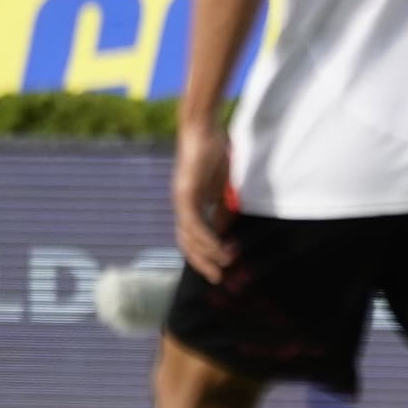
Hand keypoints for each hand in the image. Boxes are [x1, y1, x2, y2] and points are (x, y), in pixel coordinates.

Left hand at [171, 124, 237, 285]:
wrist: (203, 130)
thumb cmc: (214, 153)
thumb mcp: (221, 188)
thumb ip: (220, 209)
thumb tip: (223, 232)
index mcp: (189, 205)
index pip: (192, 238)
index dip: (203, 255)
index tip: (219, 269)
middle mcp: (181, 206)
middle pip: (186, 243)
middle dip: (201, 262)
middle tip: (217, 278)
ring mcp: (181, 201)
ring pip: (190, 237)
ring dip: (208, 254)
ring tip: (226, 264)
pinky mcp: (186, 195)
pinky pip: (194, 224)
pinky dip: (207, 239)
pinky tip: (220, 248)